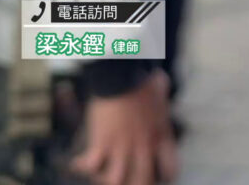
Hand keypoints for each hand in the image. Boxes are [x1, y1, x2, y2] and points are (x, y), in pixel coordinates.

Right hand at [71, 70, 178, 184]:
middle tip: (127, 178)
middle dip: (135, 184)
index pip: (170, 169)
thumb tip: (161, 82)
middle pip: (142, 182)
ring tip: (102, 173)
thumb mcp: (161, 90)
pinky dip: (83, 166)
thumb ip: (161, 96)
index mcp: (161, 136)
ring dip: (107, 178)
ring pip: (116, 181)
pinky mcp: (102, 142)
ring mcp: (122, 147)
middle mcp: (144, 146)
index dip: (164, 175)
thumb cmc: (143, 78)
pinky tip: (78, 162)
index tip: (156, 172)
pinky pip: (91, 167)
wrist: (122, 74)